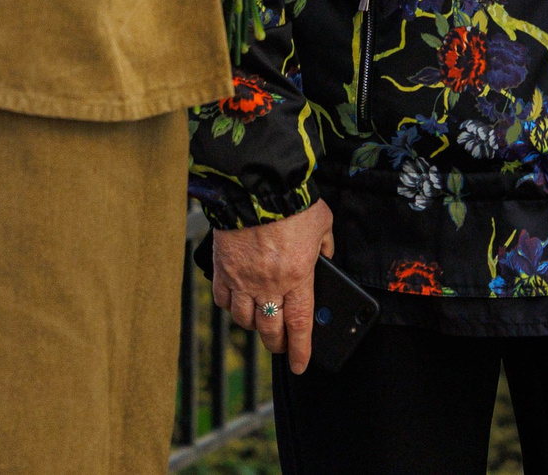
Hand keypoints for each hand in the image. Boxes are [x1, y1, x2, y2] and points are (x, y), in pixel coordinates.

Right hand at [212, 200, 334, 372]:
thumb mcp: (322, 223)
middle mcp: (268, 284)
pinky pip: (221, 299)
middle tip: (282, 346)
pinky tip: (236, 302)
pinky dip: (229, 306)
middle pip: (270, 329)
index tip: (300, 364)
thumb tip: (326, 257)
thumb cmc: (292, 201)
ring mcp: (241, 278)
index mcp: (297, 276)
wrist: (255, 183)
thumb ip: (326, 246)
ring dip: (254, 326)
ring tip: (261, 322)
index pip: (300, 325)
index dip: (300, 350)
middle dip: (277, 344)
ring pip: (244, 319)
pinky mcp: (222, 267)